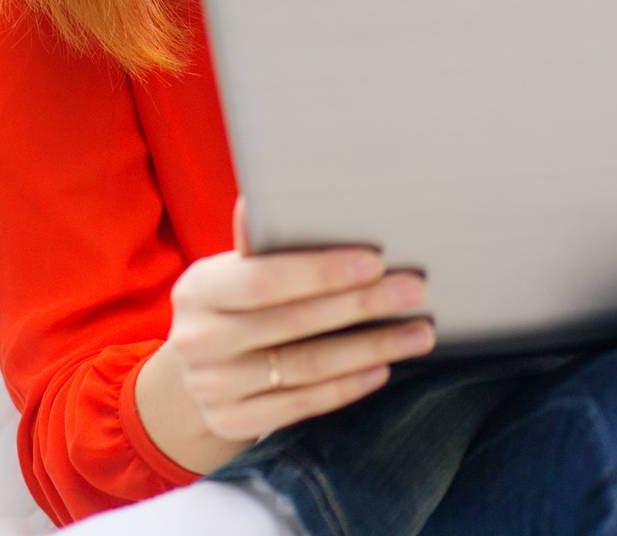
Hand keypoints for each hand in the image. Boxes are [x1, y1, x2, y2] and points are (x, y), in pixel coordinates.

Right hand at [156, 196, 434, 448]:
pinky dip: (346, 388)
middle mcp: (199, 341)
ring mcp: (213, 389)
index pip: (264, 280)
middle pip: (293, 324)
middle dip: (362, 305)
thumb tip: (268, 194)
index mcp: (199, 289)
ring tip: (418, 334)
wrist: (198, 366)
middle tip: (415, 290)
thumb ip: (260, 241)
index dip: (321, 272)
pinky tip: (383, 369)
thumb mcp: (236, 268)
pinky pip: (300, 406)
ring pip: (305, 368)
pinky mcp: (232, 422)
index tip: (377, 261)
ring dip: (369, 349)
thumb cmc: (235, 299)